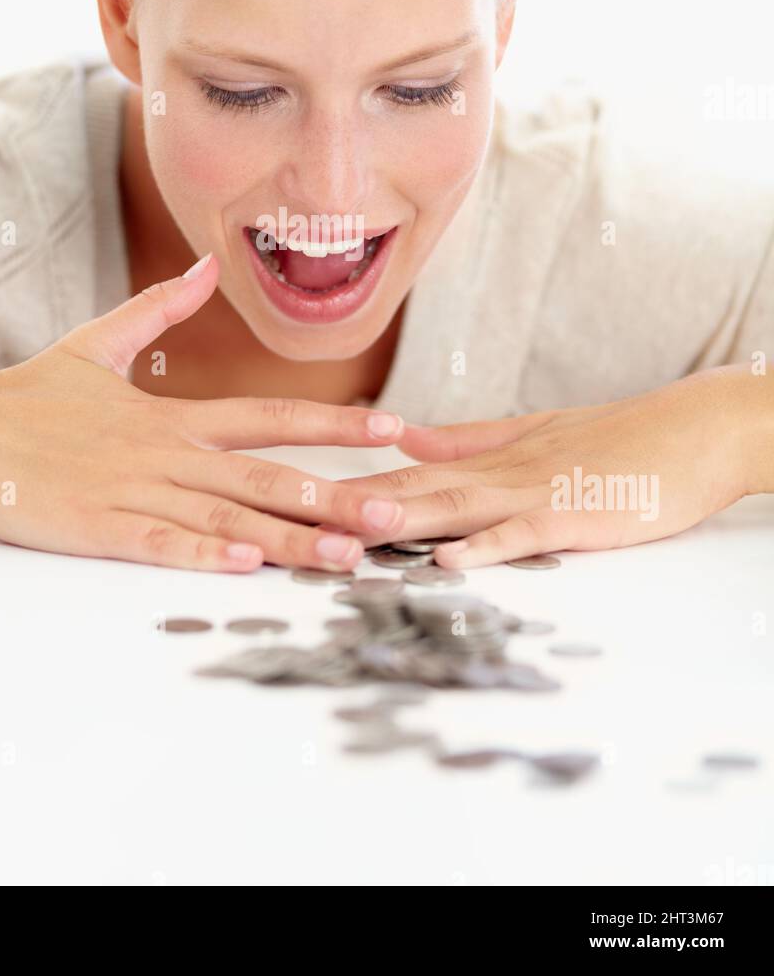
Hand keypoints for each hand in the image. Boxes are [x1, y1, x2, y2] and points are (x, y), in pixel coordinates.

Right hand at [0, 254, 405, 572]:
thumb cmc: (27, 396)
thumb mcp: (97, 343)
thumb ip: (158, 306)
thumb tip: (206, 267)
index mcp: (173, 416)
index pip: (271, 416)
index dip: (335, 423)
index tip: (394, 427)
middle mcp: (166, 452)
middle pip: (265, 476)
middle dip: (335, 497)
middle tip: (396, 516)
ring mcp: (134, 491)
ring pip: (226, 517)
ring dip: (290, 538)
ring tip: (345, 556)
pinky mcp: (97, 527)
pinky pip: (159, 543)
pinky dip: (204, 554)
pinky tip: (247, 567)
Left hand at [339, 367, 754, 565]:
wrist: (692, 430)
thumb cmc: (617, 439)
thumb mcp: (532, 431)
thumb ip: (466, 437)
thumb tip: (402, 435)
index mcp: (489, 454)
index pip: (409, 469)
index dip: (352, 485)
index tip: (299, 499)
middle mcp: (501, 470)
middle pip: (419, 486)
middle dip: (358, 507)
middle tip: (299, 521)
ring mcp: (537, 491)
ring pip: (459, 505)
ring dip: (405, 519)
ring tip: (353, 533)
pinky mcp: (576, 515)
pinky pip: (524, 533)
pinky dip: (487, 547)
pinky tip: (450, 560)